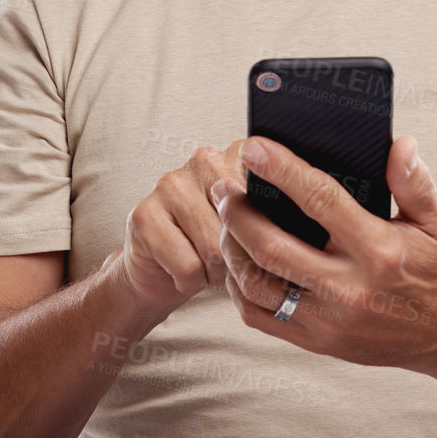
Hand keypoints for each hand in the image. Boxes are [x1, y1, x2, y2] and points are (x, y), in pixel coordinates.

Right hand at [115, 139, 258, 317]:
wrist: (160, 272)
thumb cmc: (213, 248)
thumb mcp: (255, 230)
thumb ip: (273, 217)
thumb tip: (292, 232)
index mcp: (238, 156)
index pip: (270, 185)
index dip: (271, 226)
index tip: (266, 238)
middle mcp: (204, 160)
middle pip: (243, 222)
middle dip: (239, 254)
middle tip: (227, 256)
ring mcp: (170, 183)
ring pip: (215, 247)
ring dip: (214, 272)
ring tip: (205, 263)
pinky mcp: (144, 214)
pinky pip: (188, 265)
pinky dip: (190, 281)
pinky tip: (183, 270)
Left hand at [210, 134, 436, 369]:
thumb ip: (415, 181)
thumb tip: (399, 143)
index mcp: (380, 251)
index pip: (321, 201)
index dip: (283, 171)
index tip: (254, 146)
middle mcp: (350, 289)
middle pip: (272, 247)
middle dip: (237, 213)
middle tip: (222, 187)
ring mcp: (329, 321)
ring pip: (257, 285)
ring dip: (231, 248)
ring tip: (224, 219)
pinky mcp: (317, 343)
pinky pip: (259, 316)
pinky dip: (238, 286)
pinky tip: (237, 259)